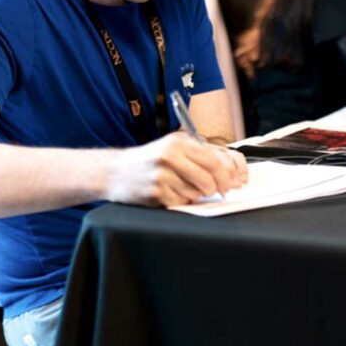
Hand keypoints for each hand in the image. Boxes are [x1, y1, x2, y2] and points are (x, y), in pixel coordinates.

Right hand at [104, 132, 247, 207]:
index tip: (231, 182)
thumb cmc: (149, 160)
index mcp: (178, 142)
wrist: (115, 171)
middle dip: (216, 188)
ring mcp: (162, 175)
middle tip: (215, 191)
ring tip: (183, 187)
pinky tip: (170, 193)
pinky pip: (181, 202)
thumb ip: (199, 155)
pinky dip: (181, 201)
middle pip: (209, 178)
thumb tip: (229, 171)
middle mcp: (170, 156)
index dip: (227, 175)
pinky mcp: (155, 193)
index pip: (214, 160)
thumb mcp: (173, 147)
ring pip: (196, 193)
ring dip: (196, 195)